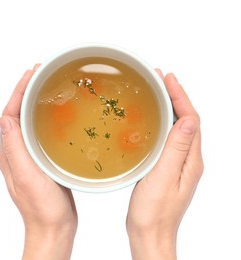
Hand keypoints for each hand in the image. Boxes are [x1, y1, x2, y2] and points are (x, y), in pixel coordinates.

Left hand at [0, 65, 77, 259]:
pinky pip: (40, 133)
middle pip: (17, 115)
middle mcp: (16, 153)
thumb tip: (5, 119)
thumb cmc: (41, 207)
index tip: (30, 74)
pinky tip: (56, 115)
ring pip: (28, 123)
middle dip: (25, 92)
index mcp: (10, 154)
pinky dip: (45, 118)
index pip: (9, 115)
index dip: (17, 93)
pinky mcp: (42, 161)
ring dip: (34, 103)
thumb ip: (14, 149)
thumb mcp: (26, 176)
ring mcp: (29, 156)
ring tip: (47, 88)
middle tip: (40, 75)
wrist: (54, 226)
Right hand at [126, 71, 202, 259]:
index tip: (168, 79)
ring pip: (176, 128)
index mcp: (190, 160)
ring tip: (156, 92)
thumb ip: (177, 149)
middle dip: (175, 97)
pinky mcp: (165, 166)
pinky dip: (161, 123)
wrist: (149, 232)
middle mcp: (187, 159)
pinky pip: (167, 138)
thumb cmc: (154, 211)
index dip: (180, 97)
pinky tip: (150, 119)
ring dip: (169, 108)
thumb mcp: (165, 178)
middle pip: (186, 120)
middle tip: (160, 79)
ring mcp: (177, 162)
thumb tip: (190, 120)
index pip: (191, 120)